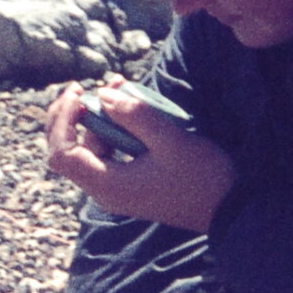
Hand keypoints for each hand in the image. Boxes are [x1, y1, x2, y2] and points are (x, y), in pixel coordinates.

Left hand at [43, 78, 236, 232]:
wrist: (231, 208)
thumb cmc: (203, 177)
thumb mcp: (171, 140)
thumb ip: (135, 116)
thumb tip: (102, 94)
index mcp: (108, 185)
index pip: (62, 154)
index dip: (61, 121)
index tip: (77, 93)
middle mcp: (105, 191)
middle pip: (69, 151)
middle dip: (73, 116)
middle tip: (83, 86)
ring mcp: (117, 188)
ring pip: (91, 148)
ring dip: (98, 116)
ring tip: (119, 84)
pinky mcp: (130, 183)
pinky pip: (111, 152)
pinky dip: (114, 129)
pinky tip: (128, 106)